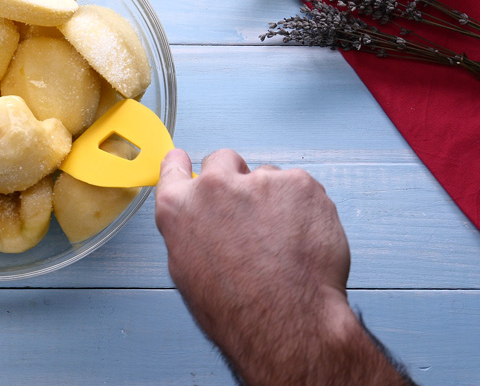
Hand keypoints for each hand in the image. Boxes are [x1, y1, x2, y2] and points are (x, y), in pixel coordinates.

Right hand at [155, 149, 410, 384]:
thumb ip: (191, 231)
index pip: (174, 167)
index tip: (188, 163)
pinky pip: (301, 188)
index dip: (183, 165)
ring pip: (268, 177)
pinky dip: (306, 208)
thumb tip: (201, 221)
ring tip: (284, 242)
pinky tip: (305, 240)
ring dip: (274, 199)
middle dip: (235, 179)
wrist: (287, 320)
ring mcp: (258, 181)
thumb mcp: (188, 271)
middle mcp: (214, 187)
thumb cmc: (237, 309)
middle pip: (223, 160)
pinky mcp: (299, 184)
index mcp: (179, 209)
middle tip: (251, 213)